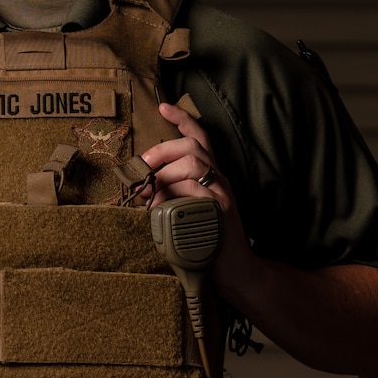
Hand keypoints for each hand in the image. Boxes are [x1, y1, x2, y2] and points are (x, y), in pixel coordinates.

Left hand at [140, 101, 255, 287]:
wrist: (236, 271)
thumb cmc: (206, 240)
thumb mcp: (186, 211)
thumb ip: (169, 195)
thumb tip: (142, 186)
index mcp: (211, 175)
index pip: (200, 138)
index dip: (183, 120)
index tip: (163, 106)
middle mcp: (220, 179)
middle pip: (192, 147)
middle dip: (162, 151)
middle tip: (142, 169)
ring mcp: (223, 193)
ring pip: (193, 165)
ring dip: (165, 174)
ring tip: (148, 194)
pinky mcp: (222, 210)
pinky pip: (196, 192)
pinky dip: (174, 195)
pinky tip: (161, 209)